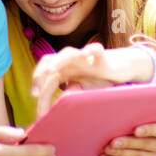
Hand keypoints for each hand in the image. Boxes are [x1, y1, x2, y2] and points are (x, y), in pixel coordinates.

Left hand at [32, 43, 150, 114]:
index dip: (37, 82)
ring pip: (68, 53)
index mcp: (63, 68)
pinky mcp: (101, 55)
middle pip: (49, 59)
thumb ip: (70, 96)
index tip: (34, 96)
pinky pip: (95, 49)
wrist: (121, 67)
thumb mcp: (83, 91)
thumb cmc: (100, 79)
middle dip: (40, 74)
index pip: (45, 72)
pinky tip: (86, 57)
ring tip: (52, 71)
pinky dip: (90, 51)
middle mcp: (70, 60)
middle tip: (36, 92)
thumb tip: (57, 106)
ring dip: (59, 61)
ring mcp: (84, 56)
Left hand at [101, 121, 155, 155]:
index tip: (136, 131)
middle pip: (146, 144)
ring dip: (120, 153)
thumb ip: (130, 119)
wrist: (128, 145)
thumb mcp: (133, 122)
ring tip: (106, 149)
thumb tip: (114, 115)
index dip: (148, 130)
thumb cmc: (130, 127)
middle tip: (113, 142)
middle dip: (128, 143)